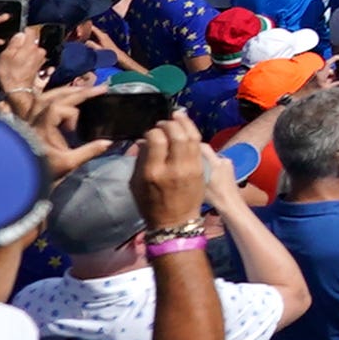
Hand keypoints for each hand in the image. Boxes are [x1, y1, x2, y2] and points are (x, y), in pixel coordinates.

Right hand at [131, 115, 213, 234]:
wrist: (175, 222)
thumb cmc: (151, 204)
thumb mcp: (136, 184)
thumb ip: (140, 160)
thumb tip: (144, 140)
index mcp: (154, 172)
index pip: (156, 139)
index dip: (152, 131)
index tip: (150, 132)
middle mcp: (174, 168)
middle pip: (176, 134)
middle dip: (169, 123)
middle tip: (164, 122)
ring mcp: (191, 168)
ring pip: (192, 137)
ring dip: (184, 123)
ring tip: (177, 116)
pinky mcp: (202, 169)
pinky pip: (199, 145)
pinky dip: (193, 133)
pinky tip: (187, 128)